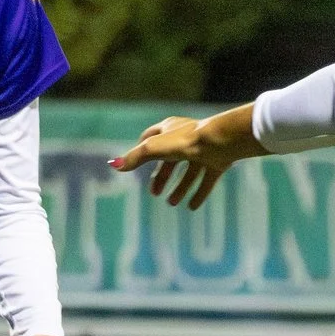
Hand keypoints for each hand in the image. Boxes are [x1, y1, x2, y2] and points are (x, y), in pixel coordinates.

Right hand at [111, 110, 259, 210]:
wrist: (220, 142)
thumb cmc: (184, 141)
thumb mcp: (153, 149)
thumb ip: (134, 158)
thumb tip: (114, 165)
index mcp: (170, 128)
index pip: (151, 137)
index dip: (143, 151)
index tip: (138, 164)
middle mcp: (187, 138)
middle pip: (171, 160)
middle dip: (162, 177)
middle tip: (154, 193)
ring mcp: (204, 150)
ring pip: (190, 172)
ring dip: (180, 188)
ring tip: (172, 203)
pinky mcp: (218, 162)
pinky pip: (207, 180)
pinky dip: (199, 193)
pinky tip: (192, 207)